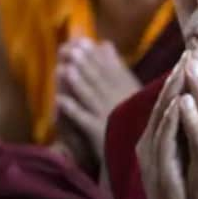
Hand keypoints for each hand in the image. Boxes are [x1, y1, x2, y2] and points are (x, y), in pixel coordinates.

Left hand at [57, 39, 142, 161]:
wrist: (139, 156)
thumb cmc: (133, 117)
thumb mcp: (131, 89)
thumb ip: (117, 67)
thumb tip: (104, 43)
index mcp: (126, 88)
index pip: (109, 68)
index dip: (94, 55)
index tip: (81, 42)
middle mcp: (118, 99)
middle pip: (98, 80)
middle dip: (84, 65)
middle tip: (71, 50)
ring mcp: (108, 116)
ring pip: (90, 96)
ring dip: (77, 83)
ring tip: (64, 69)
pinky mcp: (99, 133)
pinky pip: (83, 120)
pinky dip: (72, 110)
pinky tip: (58, 101)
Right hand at [138, 61, 197, 198]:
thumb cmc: (186, 184)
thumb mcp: (190, 148)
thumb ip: (193, 124)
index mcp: (163, 132)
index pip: (173, 96)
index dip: (184, 75)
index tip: (197, 53)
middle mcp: (153, 137)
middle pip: (166, 99)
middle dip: (178, 75)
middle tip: (190, 52)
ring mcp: (153, 152)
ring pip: (162, 114)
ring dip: (172, 90)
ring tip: (184, 68)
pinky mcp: (156, 166)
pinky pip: (163, 139)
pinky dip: (171, 119)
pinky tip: (179, 103)